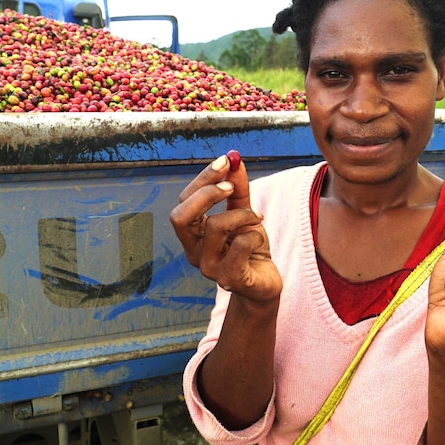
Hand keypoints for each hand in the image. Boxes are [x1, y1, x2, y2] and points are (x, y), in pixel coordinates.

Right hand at [169, 154, 281, 301]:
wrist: (264, 284)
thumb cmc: (250, 249)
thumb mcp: (245, 214)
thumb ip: (238, 189)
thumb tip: (233, 160)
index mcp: (193, 234)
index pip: (184, 201)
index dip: (203, 179)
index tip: (225, 161)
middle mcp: (194, 251)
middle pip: (180, 216)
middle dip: (207, 193)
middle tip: (231, 186)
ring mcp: (209, 268)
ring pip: (215, 226)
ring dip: (242, 214)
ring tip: (257, 218)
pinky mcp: (230, 279)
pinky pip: (239, 246)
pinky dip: (253, 236)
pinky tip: (259, 242)